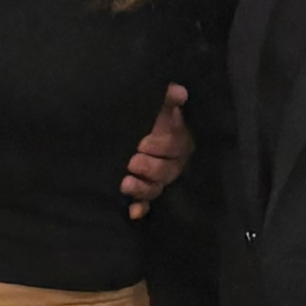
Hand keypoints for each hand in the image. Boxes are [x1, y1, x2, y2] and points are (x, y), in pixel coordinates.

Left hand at [124, 84, 192, 218]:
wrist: (128, 126)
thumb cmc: (146, 114)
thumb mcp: (155, 104)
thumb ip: (166, 98)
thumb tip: (180, 92)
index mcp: (178, 142)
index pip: (175, 147)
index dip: (160, 146)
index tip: (142, 142)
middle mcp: (171, 164)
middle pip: (166, 172)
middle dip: (149, 168)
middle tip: (132, 161)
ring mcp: (157, 179)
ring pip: (155, 189)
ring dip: (141, 189)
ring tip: (125, 183)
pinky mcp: (143, 191)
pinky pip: (145, 203)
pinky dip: (139, 209)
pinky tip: (132, 212)